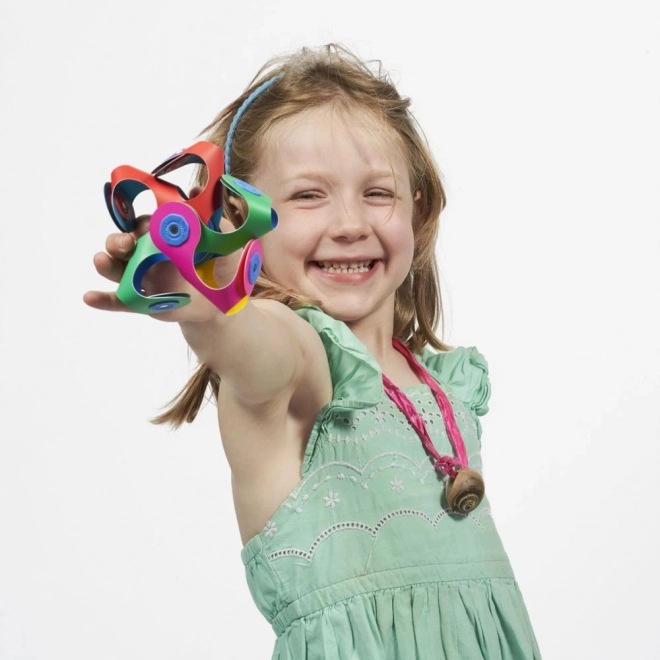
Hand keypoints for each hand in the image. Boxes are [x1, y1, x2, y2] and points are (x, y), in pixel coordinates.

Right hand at [84, 187, 243, 322]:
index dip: (140, 222)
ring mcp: (141, 277)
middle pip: (122, 242)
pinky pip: (118, 301)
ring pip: (115, 268)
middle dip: (118, 240)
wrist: (223, 302)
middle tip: (126, 243)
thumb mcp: (223, 242)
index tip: (146, 223)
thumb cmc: (221, 266)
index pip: (143, 223)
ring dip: (105, 264)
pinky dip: (102, 300)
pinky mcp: (141, 301)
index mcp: (162, 236)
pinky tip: (89, 297)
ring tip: (101, 261)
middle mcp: (146, 254)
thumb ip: (211, 221)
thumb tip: (197, 192)